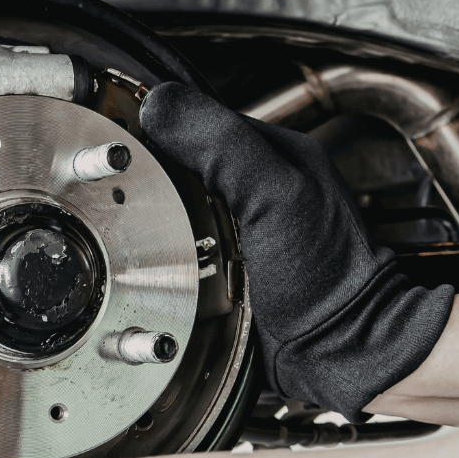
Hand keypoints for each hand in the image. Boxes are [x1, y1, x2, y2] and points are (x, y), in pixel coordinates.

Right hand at [140, 83, 453, 418]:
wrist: (345, 354)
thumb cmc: (328, 281)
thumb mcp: (275, 194)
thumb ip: (221, 144)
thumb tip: (159, 103)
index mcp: (273, 152)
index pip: (195, 119)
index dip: (152, 125)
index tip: (114, 139)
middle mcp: (257, 186)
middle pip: (180, 161)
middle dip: (146, 171)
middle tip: (113, 186)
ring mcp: (242, 228)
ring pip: (176, 204)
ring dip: (149, 214)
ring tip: (126, 222)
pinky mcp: (229, 266)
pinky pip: (182, 245)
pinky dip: (162, 249)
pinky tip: (152, 260)